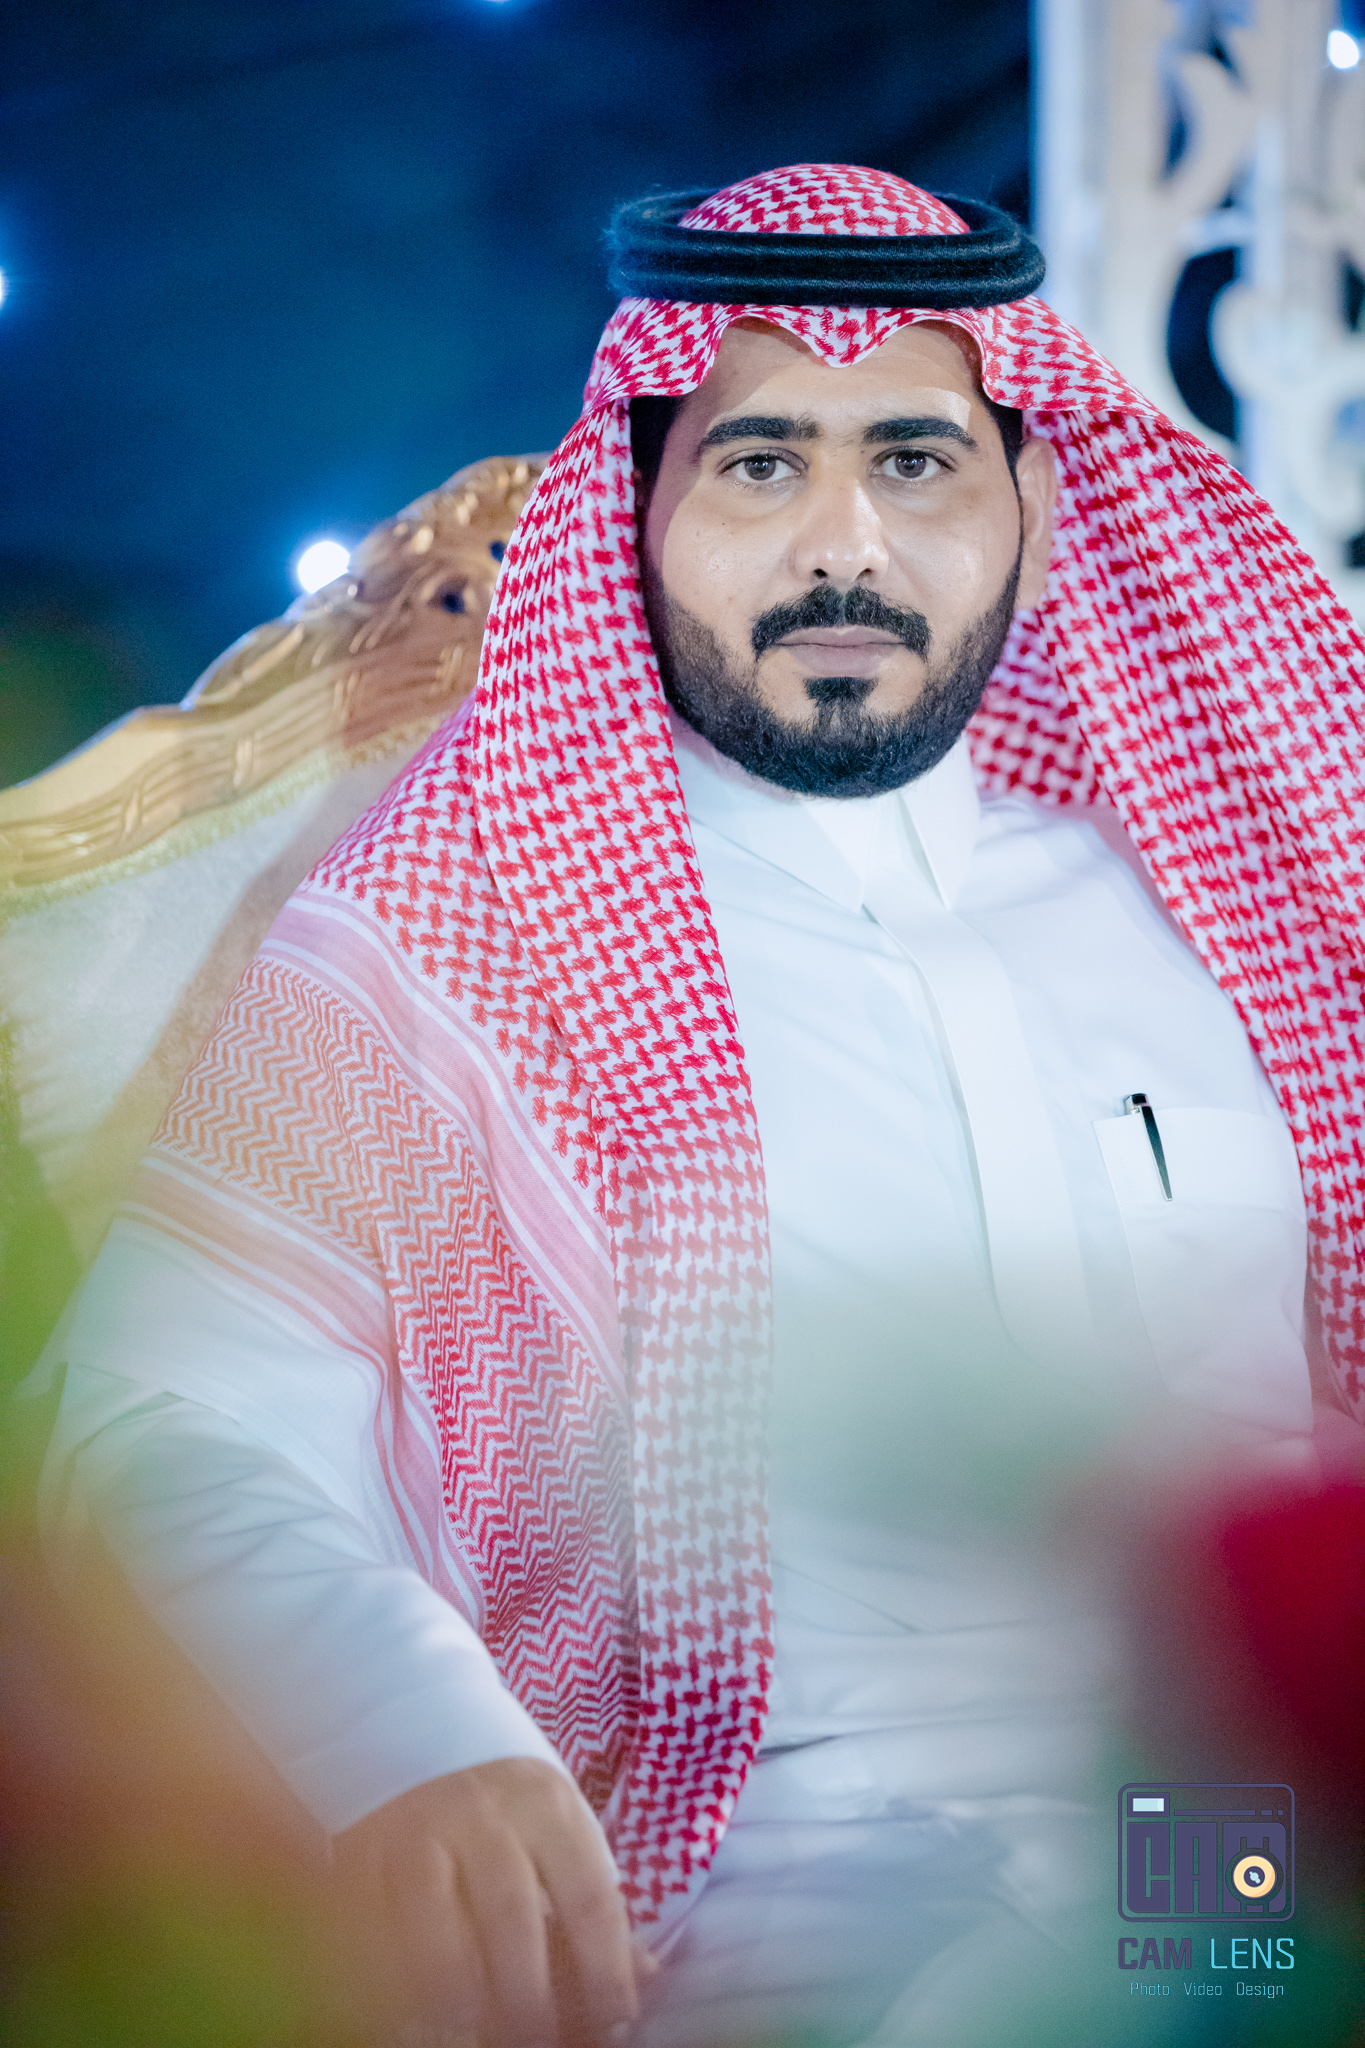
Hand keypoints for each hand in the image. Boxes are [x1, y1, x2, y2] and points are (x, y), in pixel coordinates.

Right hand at [332, 1757, 653, 2047]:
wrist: (404, 1709)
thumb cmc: (497, 1784)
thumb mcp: (556, 1817)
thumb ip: (590, 1892)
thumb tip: (644, 1974)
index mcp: (547, 1803)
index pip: (589, 1898)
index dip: (607, 1971)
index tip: (616, 2021)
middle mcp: (483, 1816)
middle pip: (513, 1924)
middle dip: (530, 2002)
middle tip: (541, 2044)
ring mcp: (418, 1834)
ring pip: (437, 1935)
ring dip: (461, 2001)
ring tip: (477, 2035)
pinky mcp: (362, 1855)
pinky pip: (379, 1933)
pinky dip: (399, 1982)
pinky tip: (419, 2014)